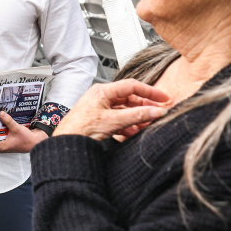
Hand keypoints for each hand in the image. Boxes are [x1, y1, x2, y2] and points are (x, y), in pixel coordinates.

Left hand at [0, 112, 48, 153]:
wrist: (37, 142)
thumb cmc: (28, 140)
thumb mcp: (17, 129)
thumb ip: (8, 121)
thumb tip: (1, 114)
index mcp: (1, 146)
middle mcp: (2, 146)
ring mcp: (5, 143)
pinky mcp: (9, 139)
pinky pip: (3, 133)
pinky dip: (2, 128)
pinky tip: (2, 121)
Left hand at [52, 79, 170, 141]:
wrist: (66, 144)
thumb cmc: (80, 129)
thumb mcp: (114, 121)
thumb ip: (137, 116)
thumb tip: (156, 111)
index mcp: (102, 91)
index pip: (132, 86)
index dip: (150, 91)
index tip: (163, 97)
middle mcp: (101, 98)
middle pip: (129, 98)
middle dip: (144, 107)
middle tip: (158, 113)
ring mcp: (99, 109)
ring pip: (124, 110)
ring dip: (137, 118)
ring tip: (148, 124)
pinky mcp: (98, 120)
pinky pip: (118, 119)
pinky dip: (128, 125)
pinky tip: (134, 131)